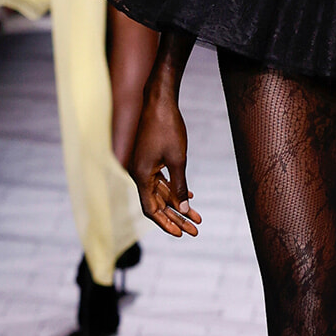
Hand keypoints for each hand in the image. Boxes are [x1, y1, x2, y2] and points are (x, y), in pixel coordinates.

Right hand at [128, 85, 201, 238]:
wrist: (160, 100)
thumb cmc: (167, 127)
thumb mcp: (178, 159)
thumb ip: (180, 186)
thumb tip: (185, 209)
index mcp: (140, 176)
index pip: (151, 209)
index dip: (166, 224)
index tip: (181, 234)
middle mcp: (138, 173)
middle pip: (158, 204)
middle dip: (177, 218)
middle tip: (196, 230)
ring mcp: (144, 166)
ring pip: (161, 193)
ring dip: (179, 205)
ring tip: (198, 218)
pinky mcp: (150, 158)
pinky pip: (161, 181)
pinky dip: (175, 189)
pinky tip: (191, 196)